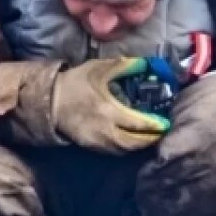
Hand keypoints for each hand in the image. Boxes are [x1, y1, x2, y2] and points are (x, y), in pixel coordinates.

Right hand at [52, 58, 170, 153]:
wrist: (50, 102)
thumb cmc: (75, 83)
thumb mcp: (99, 69)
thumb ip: (124, 66)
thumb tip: (146, 64)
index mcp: (109, 110)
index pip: (138, 123)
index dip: (154, 125)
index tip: (165, 122)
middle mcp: (106, 130)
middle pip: (134, 142)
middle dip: (151, 139)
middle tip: (161, 132)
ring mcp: (98, 141)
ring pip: (125, 150)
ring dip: (140, 145)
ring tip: (150, 137)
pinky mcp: (91, 146)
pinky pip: (114, 152)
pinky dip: (126, 148)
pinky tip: (132, 141)